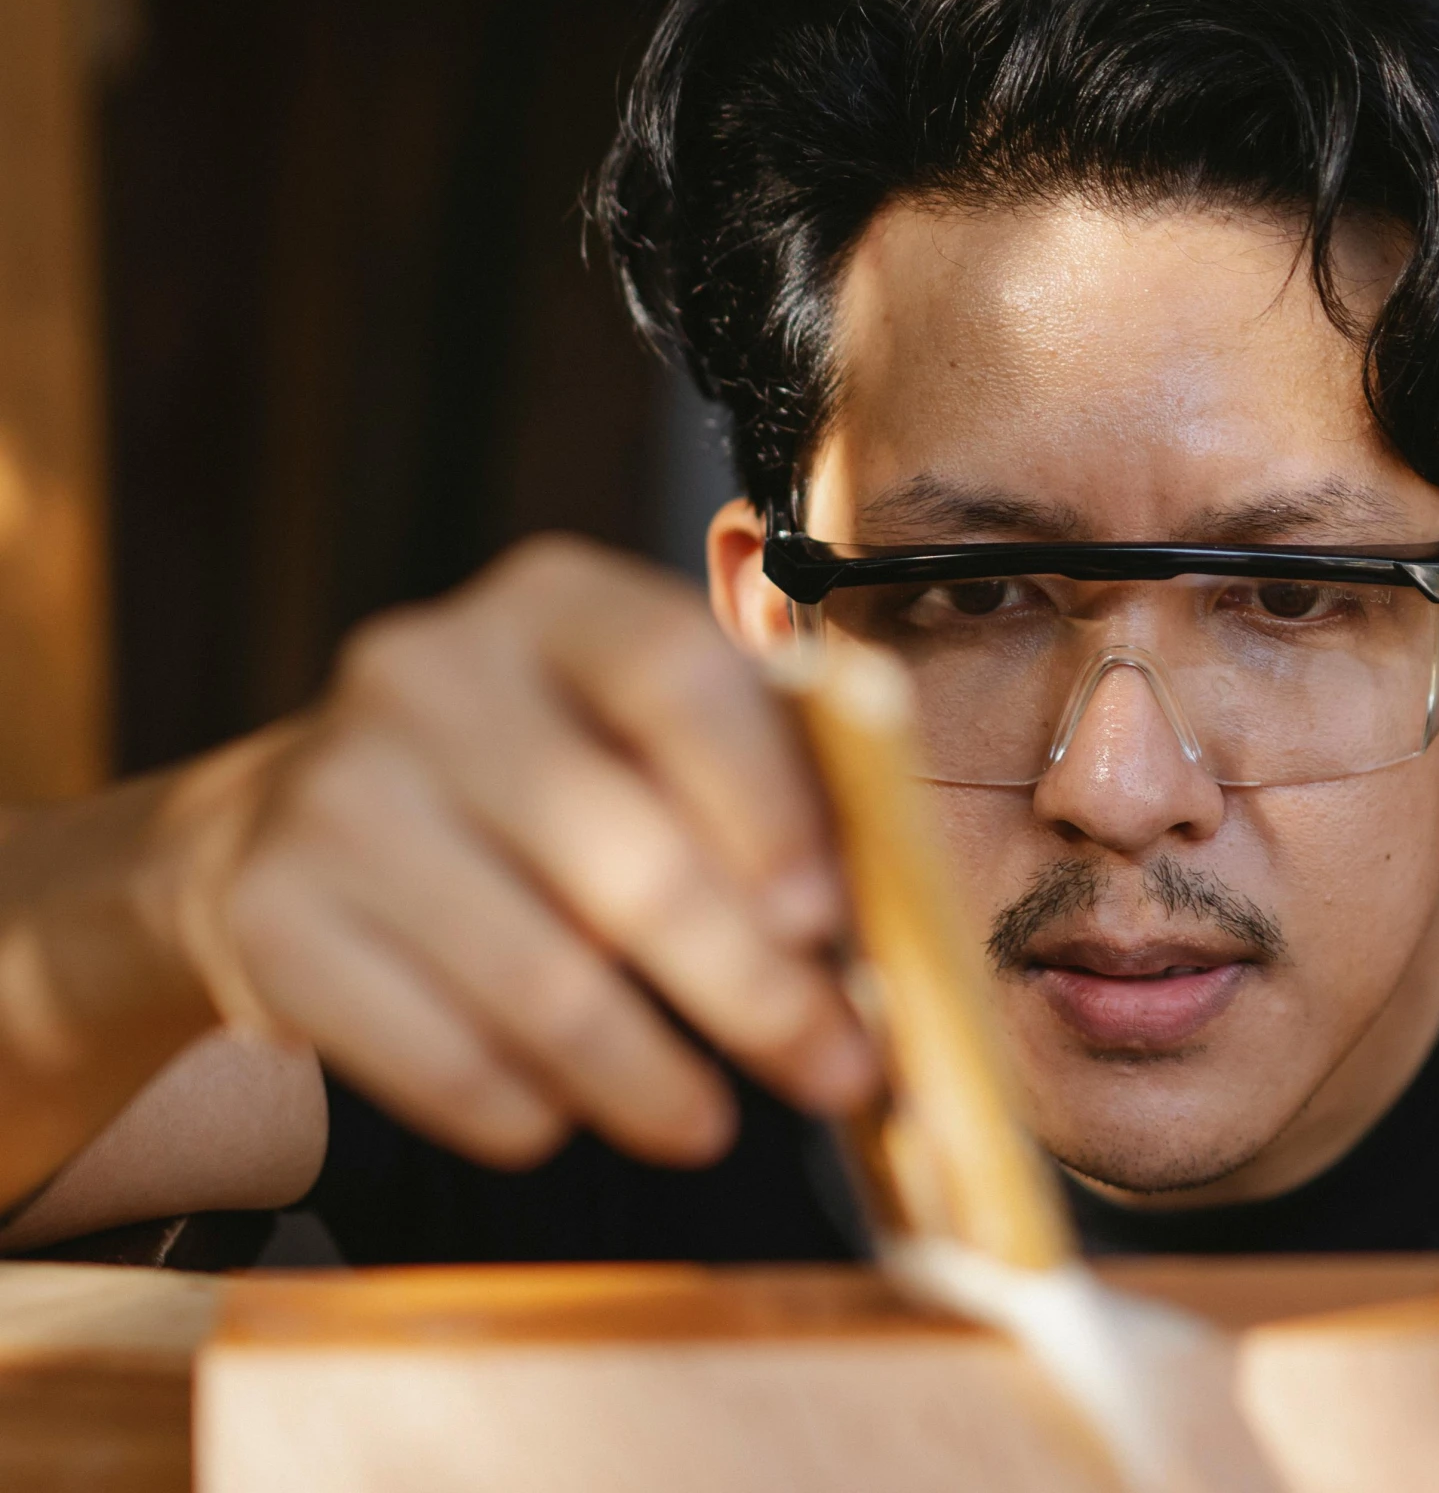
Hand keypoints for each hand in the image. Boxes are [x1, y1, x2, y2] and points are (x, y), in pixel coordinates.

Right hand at [207, 536, 877, 1168]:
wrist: (295, 822)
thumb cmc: (541, 784)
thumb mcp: (647, 741)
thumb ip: (768, 796)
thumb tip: (879, 934)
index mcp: (554, 603)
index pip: (675, 677)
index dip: (766, 804)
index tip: (828, 920)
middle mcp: (428, 669)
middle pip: (625, 854)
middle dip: (751, 989)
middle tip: (834, 1070)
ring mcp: (334, 788)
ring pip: (537, 978)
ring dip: (647, 1076)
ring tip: (708, 1124)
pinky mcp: (269, 914)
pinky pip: (433, 1053)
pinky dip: (520, 1108)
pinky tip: (563, 1118)